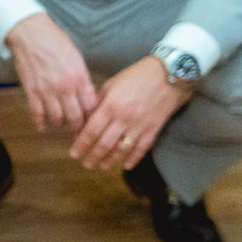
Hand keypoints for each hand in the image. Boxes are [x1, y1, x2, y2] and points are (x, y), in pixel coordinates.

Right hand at [6, 12, 97, 131]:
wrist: (32, 35)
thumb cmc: (55, 42)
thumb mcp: (76, 58)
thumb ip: (82, 78)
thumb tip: (87, 96)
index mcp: (79, 77)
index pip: (90, 106)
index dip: (93, 117)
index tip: (93, 122)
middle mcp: (65, 87)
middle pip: (75, 117)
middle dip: (78, 127)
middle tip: (79, 131)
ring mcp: (47, 91)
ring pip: (57, 118)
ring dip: (60, 124)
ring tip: (61, 123)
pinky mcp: (32, 91)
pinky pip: (37, 114)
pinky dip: (40, 123)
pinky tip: (42, 126)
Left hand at [69, 55, 192, 171]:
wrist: (168, 74)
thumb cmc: (137, 76)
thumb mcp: (112, 84)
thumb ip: (98, 102)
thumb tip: (85, 118)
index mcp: (111, 106)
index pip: (91, 131)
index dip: (81, 145)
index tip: (74, 153)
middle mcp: (124, 119)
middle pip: (104, 144)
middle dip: (93, 157)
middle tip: (86, 164)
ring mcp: (139, 126)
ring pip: (121, 150)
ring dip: (110, 161)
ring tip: (102, 166)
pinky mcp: (153, 129)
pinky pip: (141, 149)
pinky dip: (133, 159)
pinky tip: (126, 165)